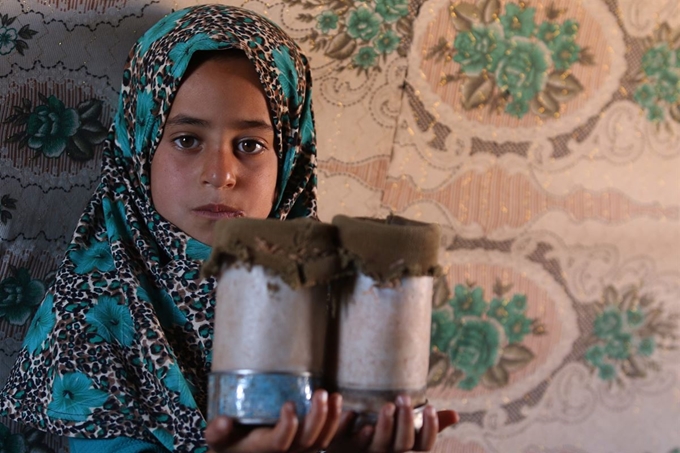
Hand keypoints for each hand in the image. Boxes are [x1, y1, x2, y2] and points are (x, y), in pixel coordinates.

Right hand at [205, 390, 342, 451]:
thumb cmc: (228, 442)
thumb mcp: (217, 439)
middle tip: (321, 393)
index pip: (279, 444)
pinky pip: (327, 439)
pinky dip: (337, 424)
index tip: (289, 404)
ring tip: (334, 396)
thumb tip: (225, 422)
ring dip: (331, 419)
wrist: (239, 452)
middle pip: (307, 442)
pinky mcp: (307, 444)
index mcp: (262, 449)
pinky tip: (341, 405)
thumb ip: (217, 432)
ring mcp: (298, 450)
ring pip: (321, 442)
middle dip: (317, 418)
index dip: (287, 428)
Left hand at [327, 395, 458, 451]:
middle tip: (404, 397)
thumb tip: (456, 415)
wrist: (347, 448)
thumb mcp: (407, 432)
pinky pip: (351, 443)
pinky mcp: (348, 449)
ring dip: (384, 425)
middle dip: (406, 421)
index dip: (430, 429)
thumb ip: (428, 425)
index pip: (424, 446)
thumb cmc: (384, 437)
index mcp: (406, 450)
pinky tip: (354, 414)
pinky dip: (353, 429)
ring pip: (380, 444)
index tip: (430, 407)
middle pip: (403, 444)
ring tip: (387, 405)